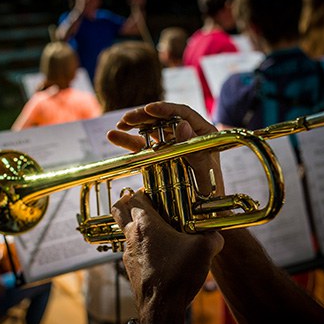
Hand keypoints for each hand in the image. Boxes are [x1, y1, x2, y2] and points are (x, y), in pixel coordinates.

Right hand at [107, 102, 223, 195]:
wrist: (202, 214)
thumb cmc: (209, 195)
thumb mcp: (205, 174)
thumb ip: (196, 152)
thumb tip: (182, 125)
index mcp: (203, 133)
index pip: (183, 114)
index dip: (165, 109)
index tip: (149, 109)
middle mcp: (187, 135)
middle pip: (163, 118)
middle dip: (144, 116)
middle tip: (127, 119)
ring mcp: (172, 144)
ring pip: (151, 128)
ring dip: (134, 124)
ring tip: (120, 125)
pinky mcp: (159, 155)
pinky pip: (143, 145)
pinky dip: (128, 140)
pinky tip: (114, 135)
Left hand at [111, 189, 223, 323]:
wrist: (162, 308)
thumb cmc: (178, 276)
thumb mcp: (204, 250)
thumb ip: (212, 236)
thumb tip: (215, 234)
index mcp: (146, 225)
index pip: (136, 196)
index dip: (146, 191)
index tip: (157, 192)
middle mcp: (132, 236)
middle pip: (119, 209)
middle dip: (128, 201)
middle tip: (143, 200)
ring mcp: (128, 253)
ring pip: (125, 230)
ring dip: (136, 224)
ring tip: (157, 228)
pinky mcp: (131, 267)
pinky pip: (132, 248)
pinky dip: (141, 244)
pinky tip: (159, 251)